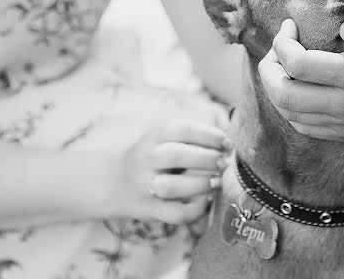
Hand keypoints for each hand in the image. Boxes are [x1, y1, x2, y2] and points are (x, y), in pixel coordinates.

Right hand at [111, 119, 229, 222]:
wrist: (114, 182)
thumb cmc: (153, 157)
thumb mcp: (164, 139)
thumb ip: (191, 139)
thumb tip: (228, 144)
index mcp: (152, 137)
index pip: (182, 130)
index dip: (208, 135)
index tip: (226, 142)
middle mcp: (145, 159)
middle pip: (176, 155)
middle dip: (206, 158)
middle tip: (224, 162)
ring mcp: (145, 186)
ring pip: (173, 186)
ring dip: (201, 184)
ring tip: (218, 181)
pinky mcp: (149, 210)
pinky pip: (176, 213)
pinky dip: (196, 209)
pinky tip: (207, 200)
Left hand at [258, 18, 343, 142]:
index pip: (297, 65)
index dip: (282, 43)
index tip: (289, 27)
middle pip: (283, 93)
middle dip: (268, 67)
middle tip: (276, 47)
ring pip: (288, 113)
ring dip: (275, 87)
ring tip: (282, 66)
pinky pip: (303, 127)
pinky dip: (289, 108)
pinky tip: (296, 89)